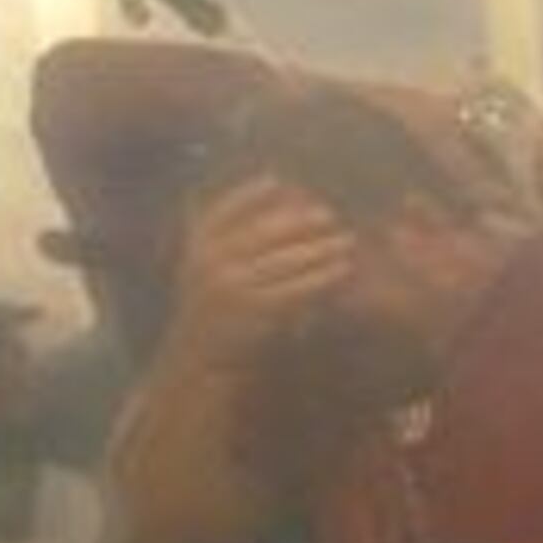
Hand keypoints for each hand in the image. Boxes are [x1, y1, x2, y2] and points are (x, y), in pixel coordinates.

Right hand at [167, 177, 353, 360]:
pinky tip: (341, 271)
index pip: (223, 210)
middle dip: (299, 221)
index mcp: (196, 247)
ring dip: (319, 248)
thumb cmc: (211, 313)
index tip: (278, 180)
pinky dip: (321, 277)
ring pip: (283, 259)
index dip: (249, 194)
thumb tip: (262, 204)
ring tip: (346, 241)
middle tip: (330, 215)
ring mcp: (230, 287)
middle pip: (262, 232)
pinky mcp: (252, 312)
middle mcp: (209, 262)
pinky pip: (294, 289)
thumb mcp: (204, 272)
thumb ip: (224, 243)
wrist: (197, 361)